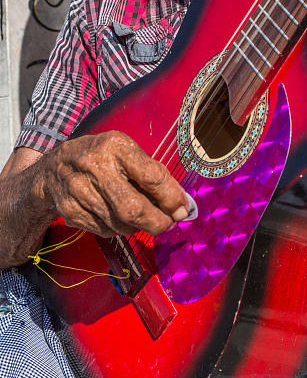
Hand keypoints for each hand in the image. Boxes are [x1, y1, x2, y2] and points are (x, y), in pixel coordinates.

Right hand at [36, 131, 189, 236]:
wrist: (54, 168)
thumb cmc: (101, 157)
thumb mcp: (126, 152)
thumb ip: (153, 173)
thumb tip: (180, 204)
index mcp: (115, 147)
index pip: (151, 176)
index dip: (171, 197)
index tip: (183, 209)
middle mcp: (95, 167)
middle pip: (133, 209)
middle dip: (157, 222)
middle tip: (168, 223)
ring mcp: (79, 191)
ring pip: (121, 224)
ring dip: (139, 226)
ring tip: (143, 217)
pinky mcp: (70, 211)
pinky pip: (105, 230)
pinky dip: (119, 229)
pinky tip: (119, 216)